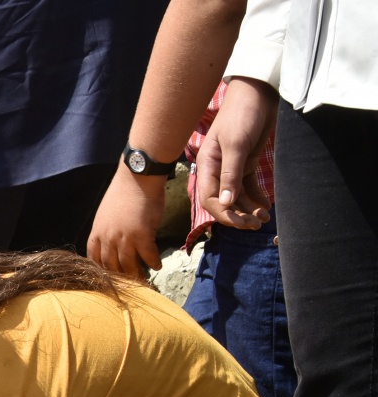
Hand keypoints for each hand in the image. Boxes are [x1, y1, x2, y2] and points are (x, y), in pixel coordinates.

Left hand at [87, 167, 166, 277]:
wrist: (137, 177)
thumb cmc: (123, 192)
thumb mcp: (106, 213)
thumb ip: (107, 230)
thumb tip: (112, 243)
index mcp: (97, 233)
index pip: (93, 258)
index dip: (100, 270)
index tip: (106, 278)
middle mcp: (108, 238)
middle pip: (111, 266)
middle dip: (119, 277)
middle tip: (127, 285)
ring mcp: (124, 238)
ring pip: (128, 265)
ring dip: (136, 275)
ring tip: (143, 281)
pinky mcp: (142, 235)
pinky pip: (147, 256)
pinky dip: (152, 263)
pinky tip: (157, 266)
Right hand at [195, 77, 277, 229]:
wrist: (259, 93)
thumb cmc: (242, 114)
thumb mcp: (236, 144)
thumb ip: (231, 173)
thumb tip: (226, 203)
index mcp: (207, 165)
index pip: (209, 198)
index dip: (223, 213)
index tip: (240, 222)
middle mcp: (217, 169)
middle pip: (224, 201)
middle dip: (238, 215)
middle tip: (255, 225)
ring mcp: (232, 167)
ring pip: (238, 196)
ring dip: (249, 209)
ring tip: (264, 219)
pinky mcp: (247, 162)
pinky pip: (249, 186)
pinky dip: (257, 197)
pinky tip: (266, 206)